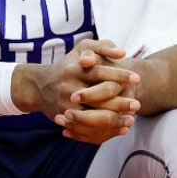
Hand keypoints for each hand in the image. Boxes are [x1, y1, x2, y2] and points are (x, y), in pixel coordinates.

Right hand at [13, 40, 139, 143]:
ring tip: (132, 119)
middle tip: (137, 104)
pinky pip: (89, 129)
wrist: (39, 86)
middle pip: (99, 98)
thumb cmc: (68, 64)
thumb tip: (121, 52)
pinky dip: (106, 131)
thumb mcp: (81, 48)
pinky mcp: (66, 120)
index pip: (100, 72)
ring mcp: (66, 106)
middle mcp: (70, 88)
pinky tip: (121, 128)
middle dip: (120, 102)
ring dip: (116, 120)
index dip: (119, 75)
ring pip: (95, 117)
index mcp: (75, 69)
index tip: (136, 78)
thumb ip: (102, 46)